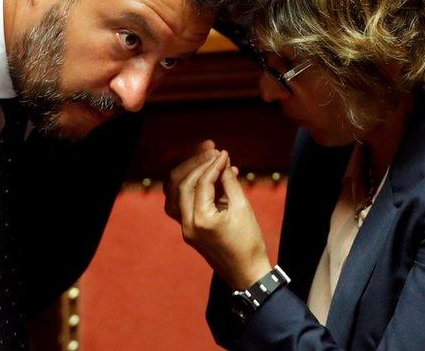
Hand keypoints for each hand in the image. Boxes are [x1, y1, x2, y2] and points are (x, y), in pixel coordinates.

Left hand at [176, 150, 271, 289]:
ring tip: (207, 159)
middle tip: (212, 151)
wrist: (246, 273)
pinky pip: (182, 202)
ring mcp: (184, 228)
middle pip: (180, 184)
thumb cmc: (249, 243)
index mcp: (200, 221)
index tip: (224, 153)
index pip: (200, 183)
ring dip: (189, 173)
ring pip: (175, 192)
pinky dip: (192, 186)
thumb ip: (230, 182)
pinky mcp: (188, 229)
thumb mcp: (243, 209)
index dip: (212, 165)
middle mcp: (186, 225)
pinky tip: (210, 177)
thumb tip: (223, 161)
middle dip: (196, 164)